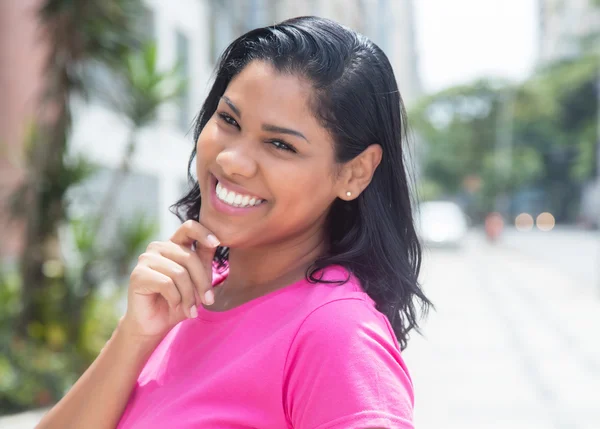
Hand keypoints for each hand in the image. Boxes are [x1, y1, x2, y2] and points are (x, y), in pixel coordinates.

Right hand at [121, 220, 219, 338]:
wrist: (156, 325)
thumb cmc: (179, 302)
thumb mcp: (198, 280)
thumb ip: (204, 260)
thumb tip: (216, 240)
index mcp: (174, 245)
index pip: (188, 227)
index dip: (203, 232)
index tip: (217, 242)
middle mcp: (158, 248)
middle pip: (189, 257)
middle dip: (202, 282)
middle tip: (208, 301)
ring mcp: (146, 259)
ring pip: (179, 273)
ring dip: (189, 295)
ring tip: (191, 309)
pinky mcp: (138, 275)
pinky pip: (166, 283)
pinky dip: (175, 298)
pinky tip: (174, 305)